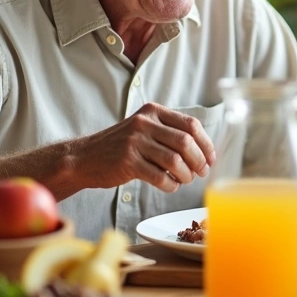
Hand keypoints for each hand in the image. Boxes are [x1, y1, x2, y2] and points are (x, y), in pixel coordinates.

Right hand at [69, 103, 216, 192]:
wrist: (85, 157)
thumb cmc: (121, 146)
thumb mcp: (144, 129)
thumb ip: (169, 133)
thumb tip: (204, 152)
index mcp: (153, 111)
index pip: (191, 124)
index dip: (206, 143)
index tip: (211, 158)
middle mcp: (144, 123)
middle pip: (186, 142)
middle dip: (199, 160)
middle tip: (201, 172)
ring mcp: (135, 142)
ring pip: (175, 160)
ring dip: (186, 175)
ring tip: (184, 180)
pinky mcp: (127, 162)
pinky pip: (159, 176)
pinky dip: (170, 185)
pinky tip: (170, 185)